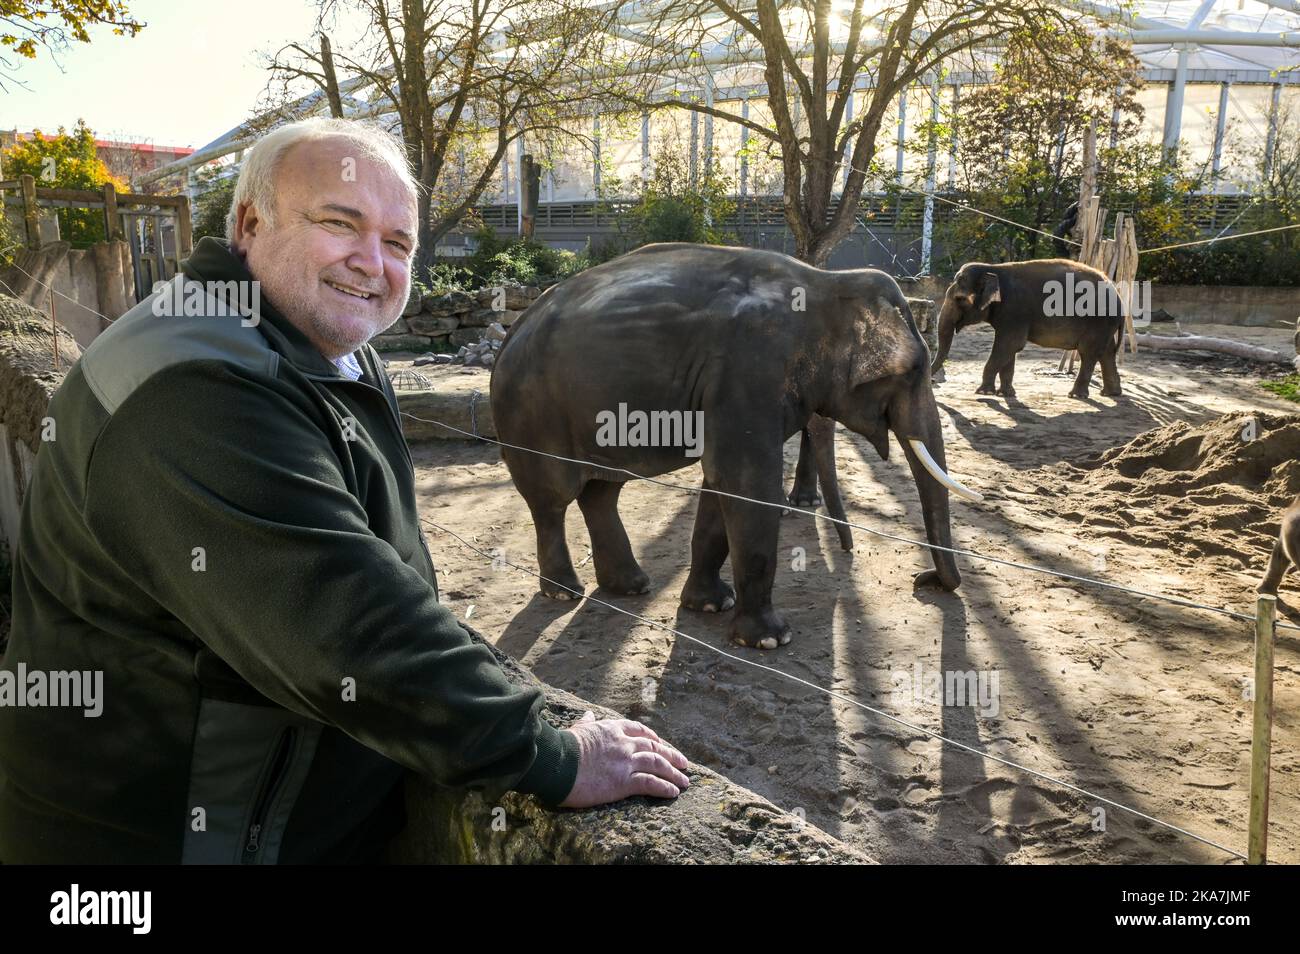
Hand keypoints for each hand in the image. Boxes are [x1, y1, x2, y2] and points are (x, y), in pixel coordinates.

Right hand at [559, 711, 690, 807]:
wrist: (557, 763)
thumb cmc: (562, 747)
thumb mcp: (576, 729)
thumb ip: (586, 723)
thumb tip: (589, 714)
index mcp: (612, 729)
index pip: (639, 730)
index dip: (653, 737)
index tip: (660, 743)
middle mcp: (623, 743)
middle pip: (654, 748)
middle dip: (671, 755)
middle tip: (684, 763)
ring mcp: (625, 761)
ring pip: (657, 765)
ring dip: (674, 773)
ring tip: (684, 781)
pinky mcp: (624, 781)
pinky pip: (651, 783)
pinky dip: (665, 787)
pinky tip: (673, 792)